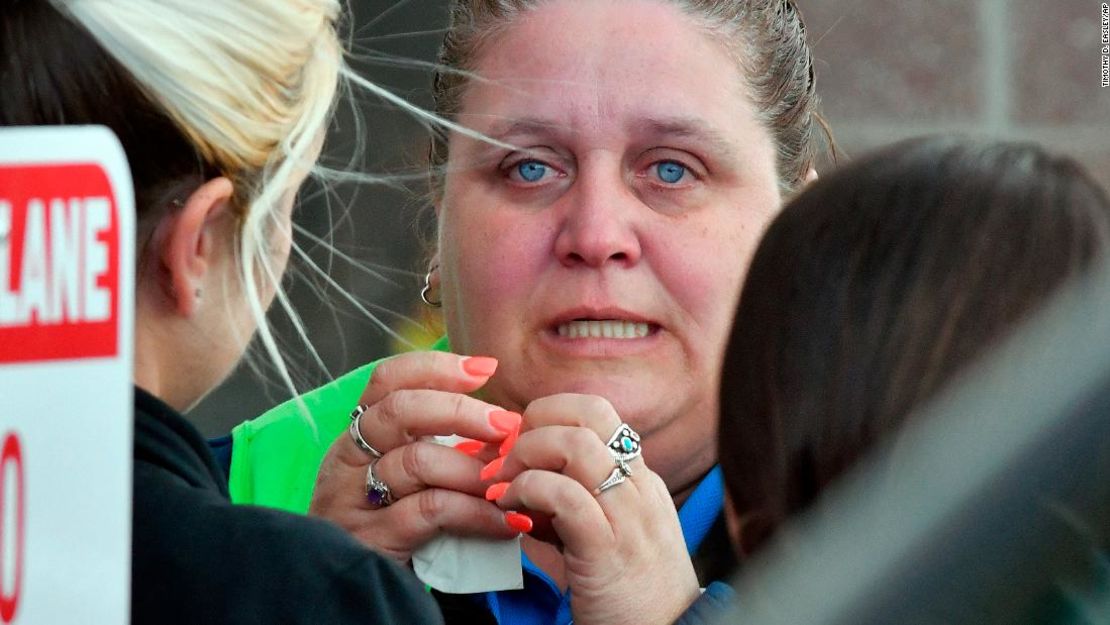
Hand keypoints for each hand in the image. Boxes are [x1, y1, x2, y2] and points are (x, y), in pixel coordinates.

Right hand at [308, 351, 521, 562]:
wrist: (352, 589)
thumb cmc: (389, 522)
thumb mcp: (401, 476)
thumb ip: (433, 443)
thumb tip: (500, 420)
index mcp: (356, 434)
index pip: (387, 380)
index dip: (436, 368)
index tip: (485, 369)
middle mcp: (346, 459)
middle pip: (400, 411)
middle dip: (461, 411)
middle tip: (507, 426)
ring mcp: (354, 499)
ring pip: (417, 461)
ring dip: (474, 467)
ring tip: (508, 479)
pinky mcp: (372, 538)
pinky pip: (432, 511)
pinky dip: (476, 512)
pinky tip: (505, 520)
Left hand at [483, 393, 700, 624]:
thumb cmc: (630, 596)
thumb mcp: (606, 536)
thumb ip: (572, 505)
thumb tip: (520, 482)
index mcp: (641, 480)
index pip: (597, 412)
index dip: (550, 415)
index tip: (519, 443)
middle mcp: (639, 487)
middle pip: (591, 412)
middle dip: (537, 420)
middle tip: (507, 455)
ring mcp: (628, 516)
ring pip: (576, 445)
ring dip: (526, 454)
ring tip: (504, 483)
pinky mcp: (607, 548)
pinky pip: (565, 495)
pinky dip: (527, 491)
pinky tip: (510, 508)